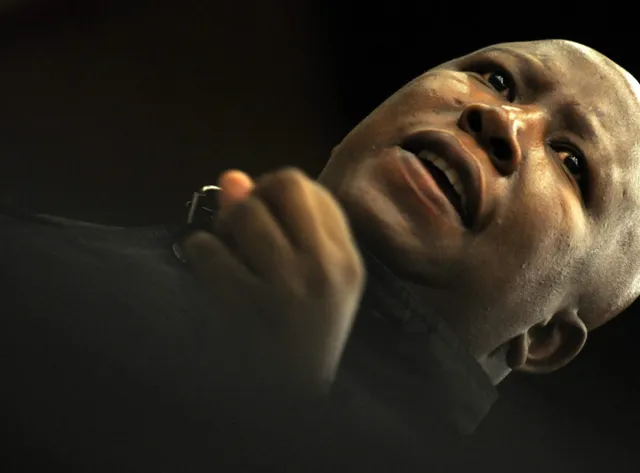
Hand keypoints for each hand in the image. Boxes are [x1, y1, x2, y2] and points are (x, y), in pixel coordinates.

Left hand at [182, 168, 364, 395]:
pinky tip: (210, 270)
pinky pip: (207, 249)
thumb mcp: (314, 283)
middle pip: (284, 185)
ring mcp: (286, 289)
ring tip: (227, 249)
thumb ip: (282, 227)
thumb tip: (231, 176)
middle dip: (256, 196)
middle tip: (244, 223)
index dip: (278, 192)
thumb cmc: (300, 336)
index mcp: (347, 263)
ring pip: (243, 211)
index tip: (267, 214)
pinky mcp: (246, 309)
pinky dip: (199, 253)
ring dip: (225, 224)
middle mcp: (325, 271)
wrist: (290, 400)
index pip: (311, 191)